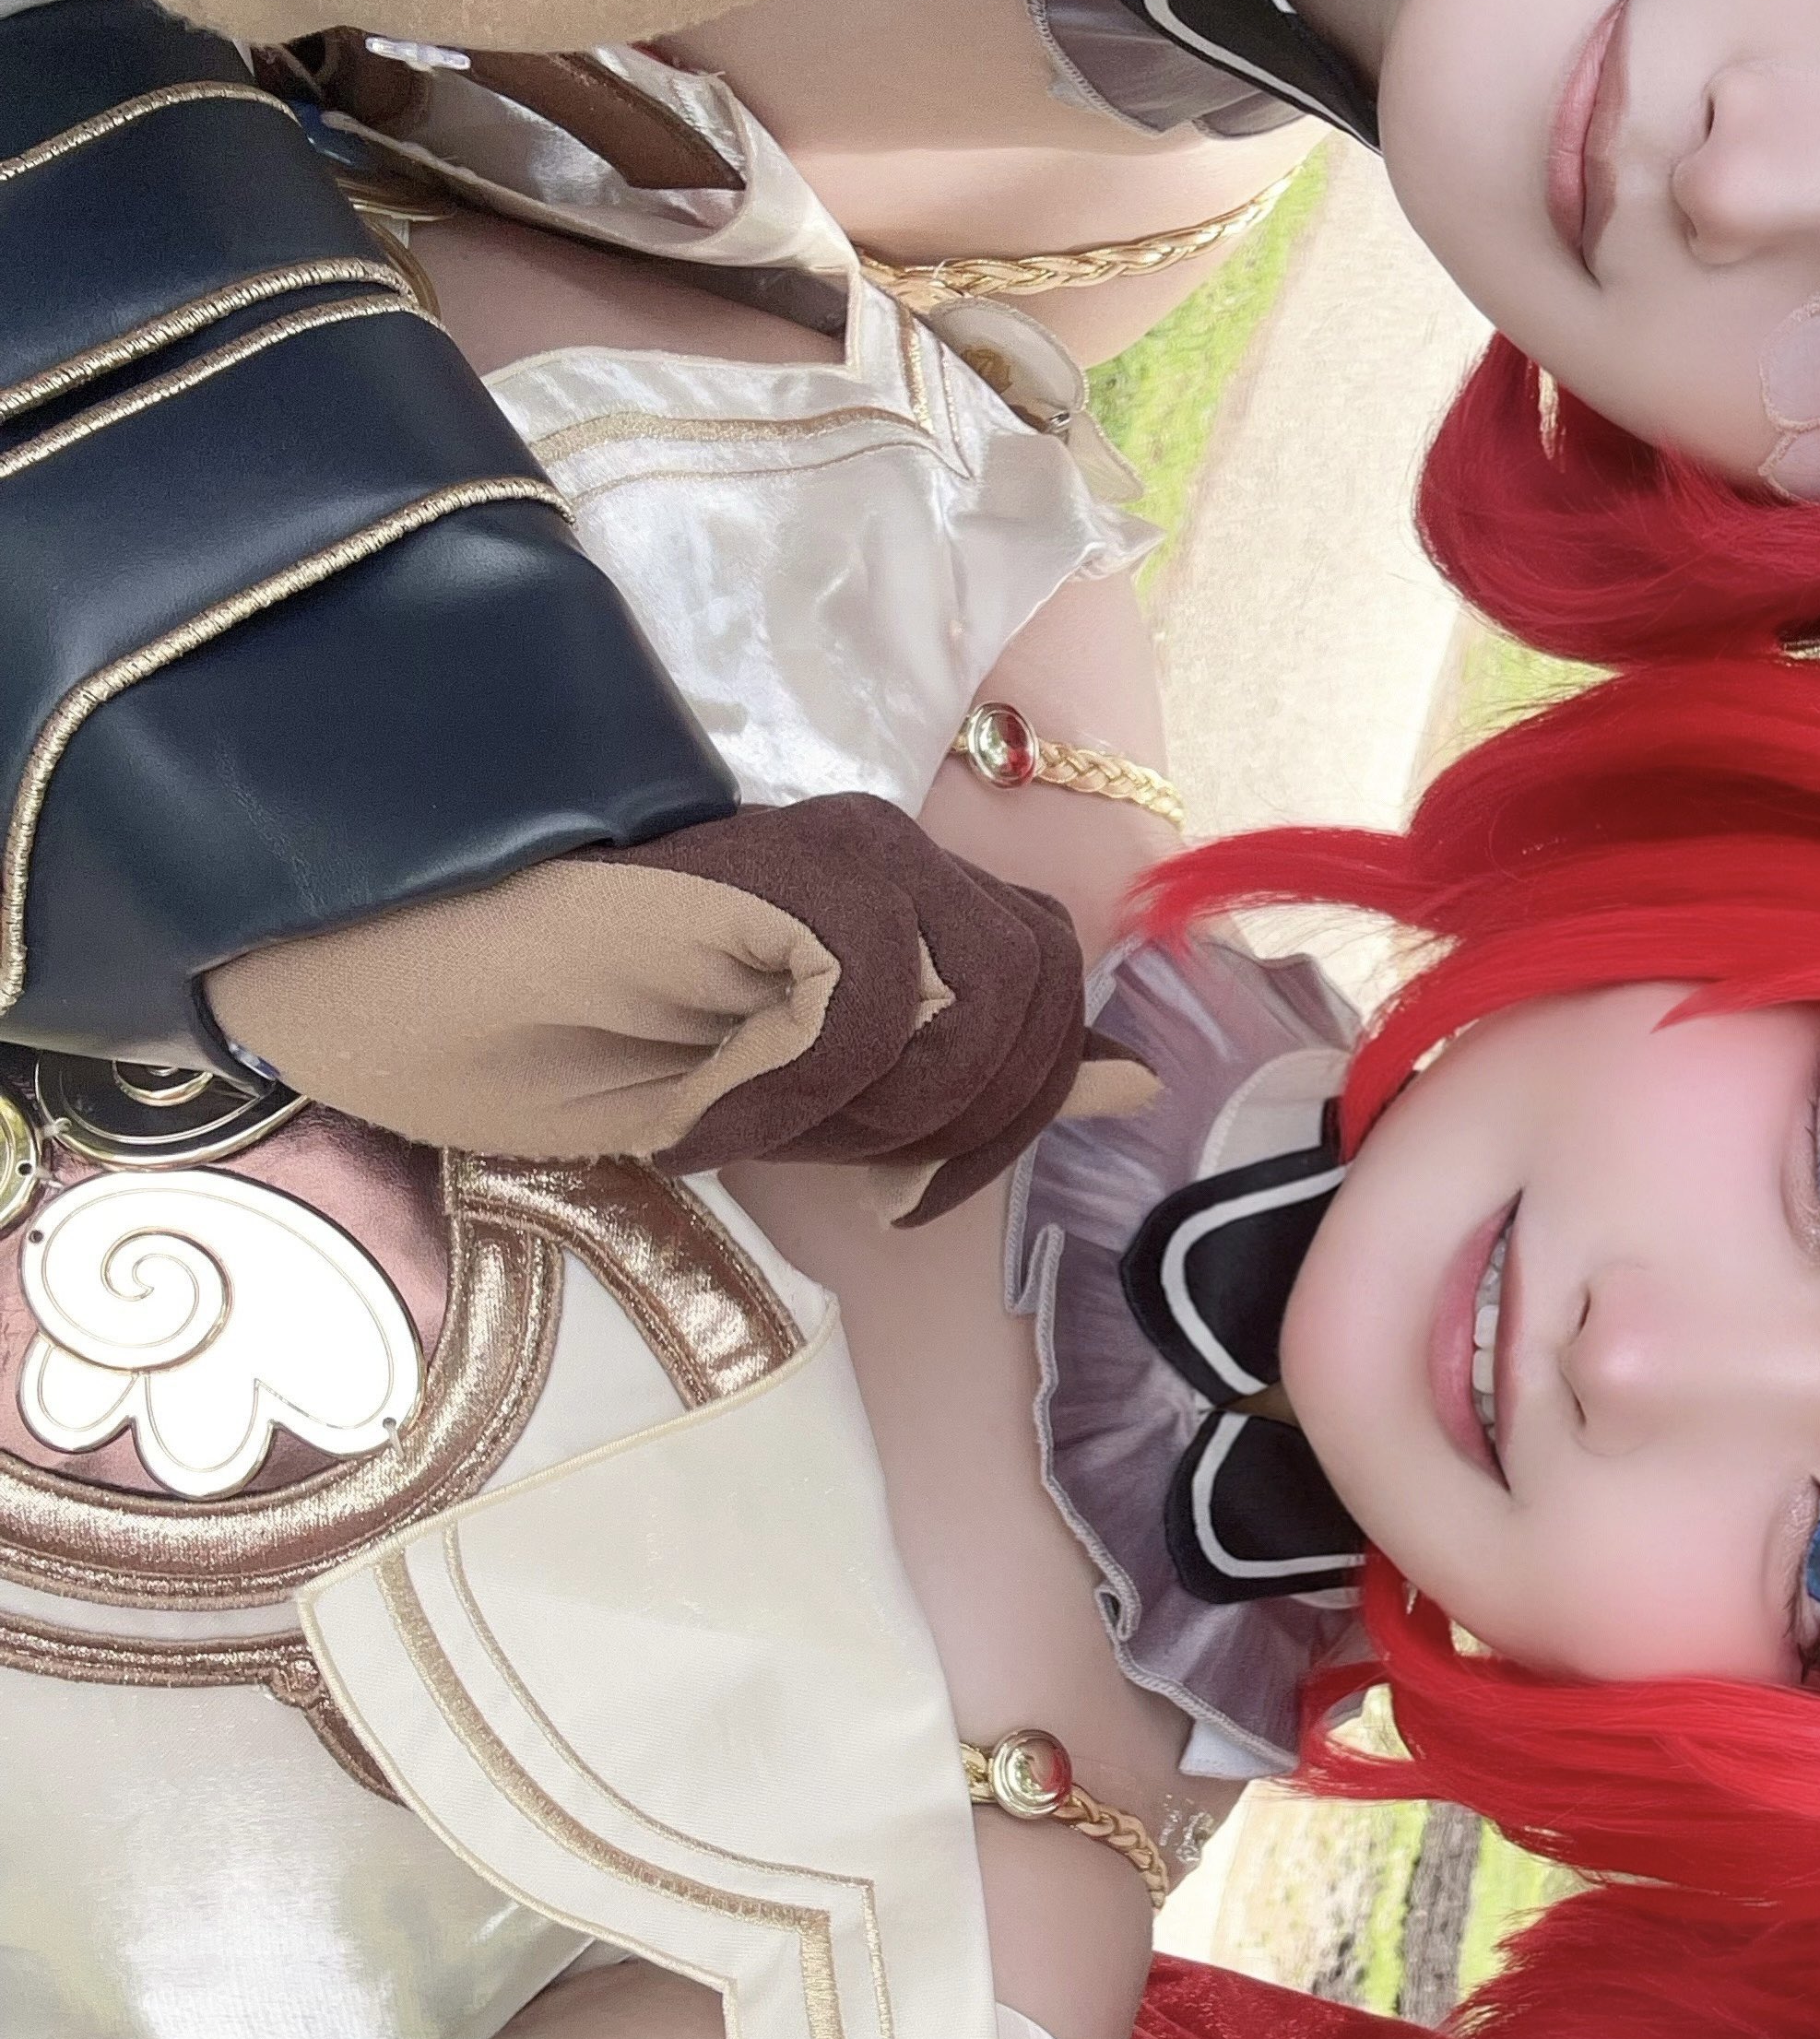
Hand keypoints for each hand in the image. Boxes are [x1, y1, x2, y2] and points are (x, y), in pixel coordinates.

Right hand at [615, 792, 1119, 1213]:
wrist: (459, 1006)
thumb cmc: (628, 1053)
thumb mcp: (835, 1106)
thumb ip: (973, 1089)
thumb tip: (1140, 1083)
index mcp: (925, 898)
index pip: (1056, 989)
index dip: (1013, 1108)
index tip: (910, 1192)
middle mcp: (906, 853)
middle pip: (1042, 998)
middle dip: (967, 1122)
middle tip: (854, 1177)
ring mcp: (854, 846)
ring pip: (981, 1003)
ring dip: (884, 1111)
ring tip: (771, 1127)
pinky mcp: (795, 866)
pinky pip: (875, 1005)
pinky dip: (801, 1091)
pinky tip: (721, 1109)